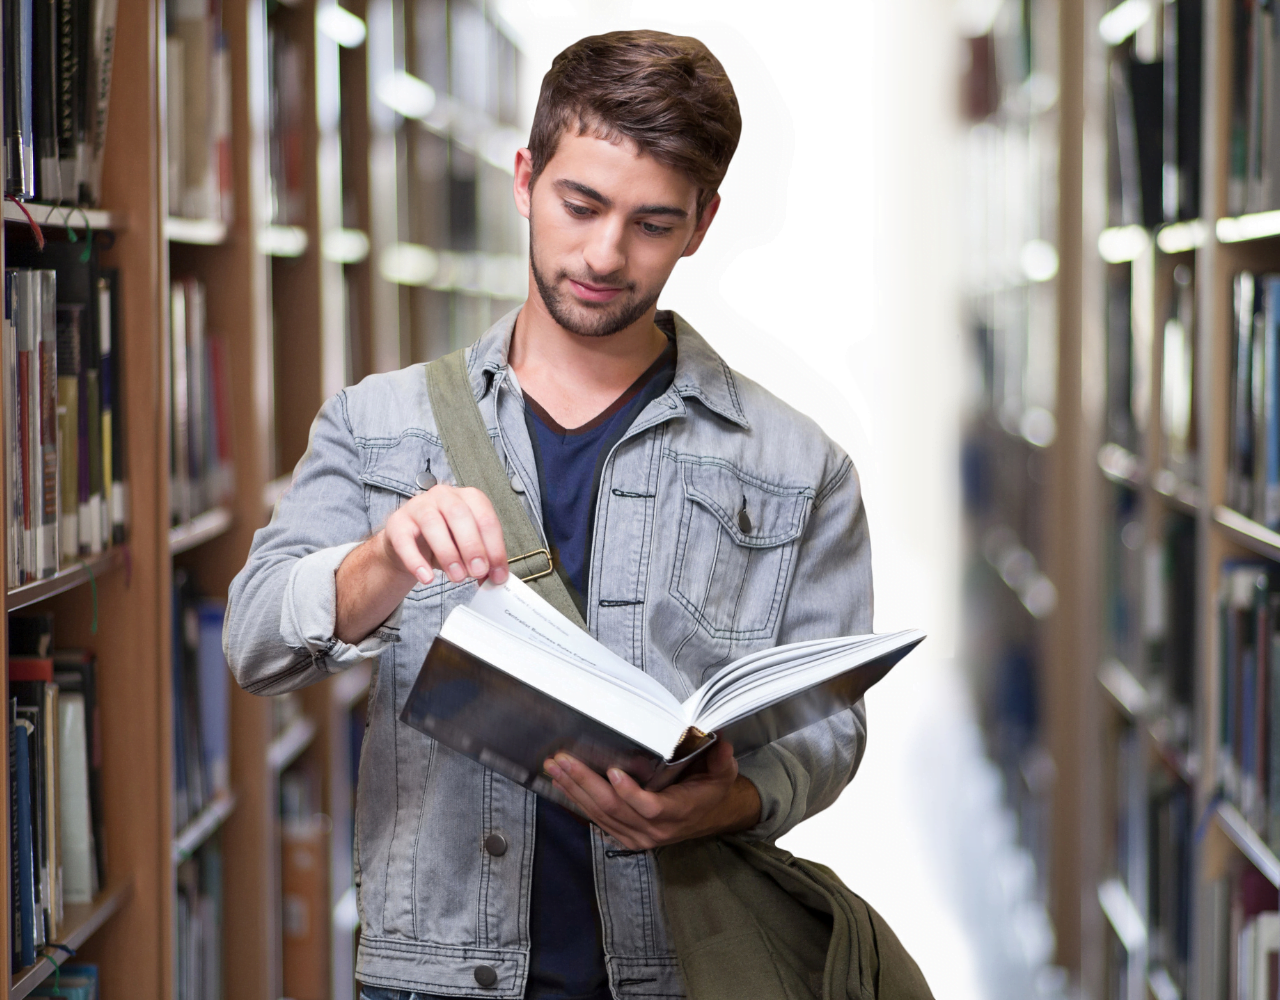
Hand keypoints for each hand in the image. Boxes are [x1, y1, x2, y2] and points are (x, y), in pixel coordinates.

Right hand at [382, 484, 508, 585]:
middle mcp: (444, 496)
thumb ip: (483, 560)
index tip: (498, 573)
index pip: (486, 518)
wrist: (409, 543)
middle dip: (472, 546)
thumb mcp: (467, 549)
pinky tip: (427, 578)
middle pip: (459, 514)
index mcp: (468, 498)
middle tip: (478, 571)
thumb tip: (496, 578)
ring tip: (457, 576)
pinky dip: (416, 561)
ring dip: (448, 553)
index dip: (495, 548)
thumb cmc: (445, 540)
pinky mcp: (397, 522)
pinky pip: (405, 540)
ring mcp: (418, 506)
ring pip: (432, 523)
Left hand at [544, 739, 761, 849]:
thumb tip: (720, 740)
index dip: (630, 792)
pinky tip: (562, 784)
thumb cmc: (710, 790)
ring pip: (600, 814)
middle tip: (564, 761)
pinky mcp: (625, 835)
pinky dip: (578, 801)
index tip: (613, 772)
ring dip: (574, 790)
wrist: (707, 816)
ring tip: (555, 768)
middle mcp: (655, 829)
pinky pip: (597, 820)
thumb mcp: (723, 773)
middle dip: (585, 783)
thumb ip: (721, 758)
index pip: (650, 807)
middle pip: (614, 808)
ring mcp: (637, 836)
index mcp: (678, 812)